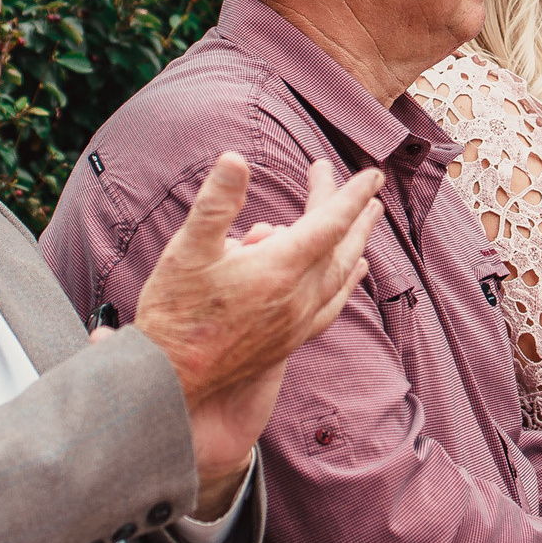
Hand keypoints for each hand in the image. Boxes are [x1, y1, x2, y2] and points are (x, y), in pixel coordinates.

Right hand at [134, 154, 383, 508]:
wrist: (169, 383)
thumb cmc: (174, 314)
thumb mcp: (187, 249)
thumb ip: (216, 203)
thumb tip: (236, 159)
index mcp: (279, 270)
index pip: (328, 223)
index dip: (351, 195)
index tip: (372, 174)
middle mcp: (297, 298)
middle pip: (340, 247)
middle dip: (354, 213)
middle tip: (367, 189)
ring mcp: (297, 323)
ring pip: (341, 276)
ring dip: (357, 245)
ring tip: (369, 224)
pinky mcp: (289, 342)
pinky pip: (332, 305)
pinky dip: (347, 282)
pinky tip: (351, 276)